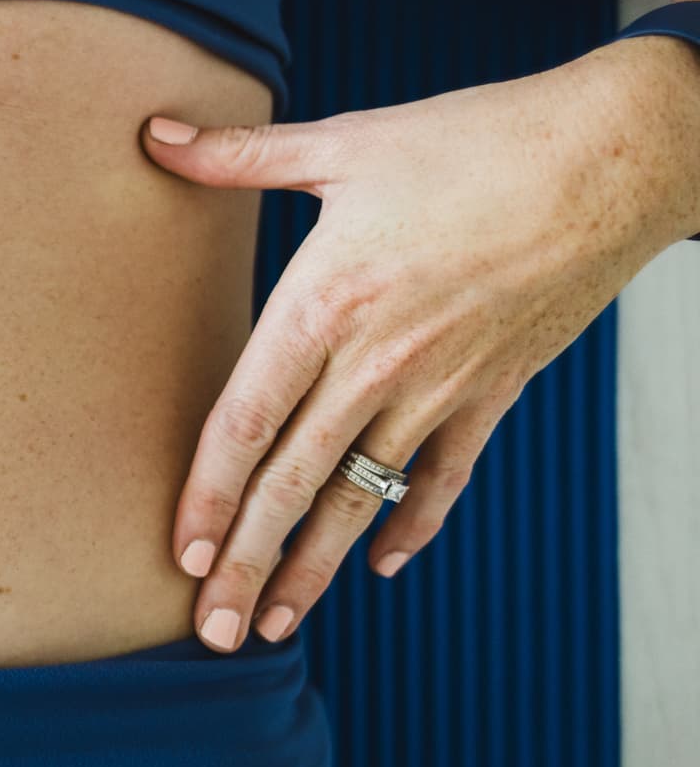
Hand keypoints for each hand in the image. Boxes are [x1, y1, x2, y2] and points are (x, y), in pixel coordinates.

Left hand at [139, 36, 699, 651]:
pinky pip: (445, 474)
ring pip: (363, 495)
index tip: (179, 555)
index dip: (207, 493)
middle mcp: (378, 361)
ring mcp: (442, 384)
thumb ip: (240, 154)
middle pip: (294, 481)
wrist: (615, 156)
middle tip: (206, 633)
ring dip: (316, 566)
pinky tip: (386, 566)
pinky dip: (415, 522)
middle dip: (245, 563)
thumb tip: (152, 133)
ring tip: (273, 626)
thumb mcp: (346, 142)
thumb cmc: (474, 140)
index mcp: (325, 303)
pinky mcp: (495, 389)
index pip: (247, 421)